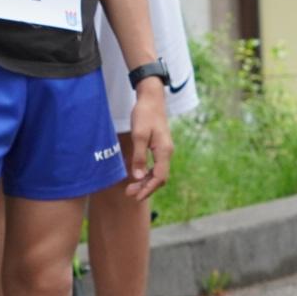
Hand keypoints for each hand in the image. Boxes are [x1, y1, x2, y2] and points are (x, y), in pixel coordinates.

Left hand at [125, 80, 171, 198]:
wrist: (151, 98)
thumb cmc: (144, 114)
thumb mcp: (139, 135)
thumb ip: (139, 156)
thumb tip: (137, 176)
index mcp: (164, 151)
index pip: (159, 177)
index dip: (148, 189)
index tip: (136, 197)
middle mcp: (167, 152)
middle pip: (159, 177)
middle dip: (145, 188)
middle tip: (129, 194)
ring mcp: (164, 150)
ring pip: (157, 172)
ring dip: (145, 181)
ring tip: (130, 188)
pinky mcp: (159, 147)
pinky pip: (155, 165)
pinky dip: (146, 173)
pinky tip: (136, 175)